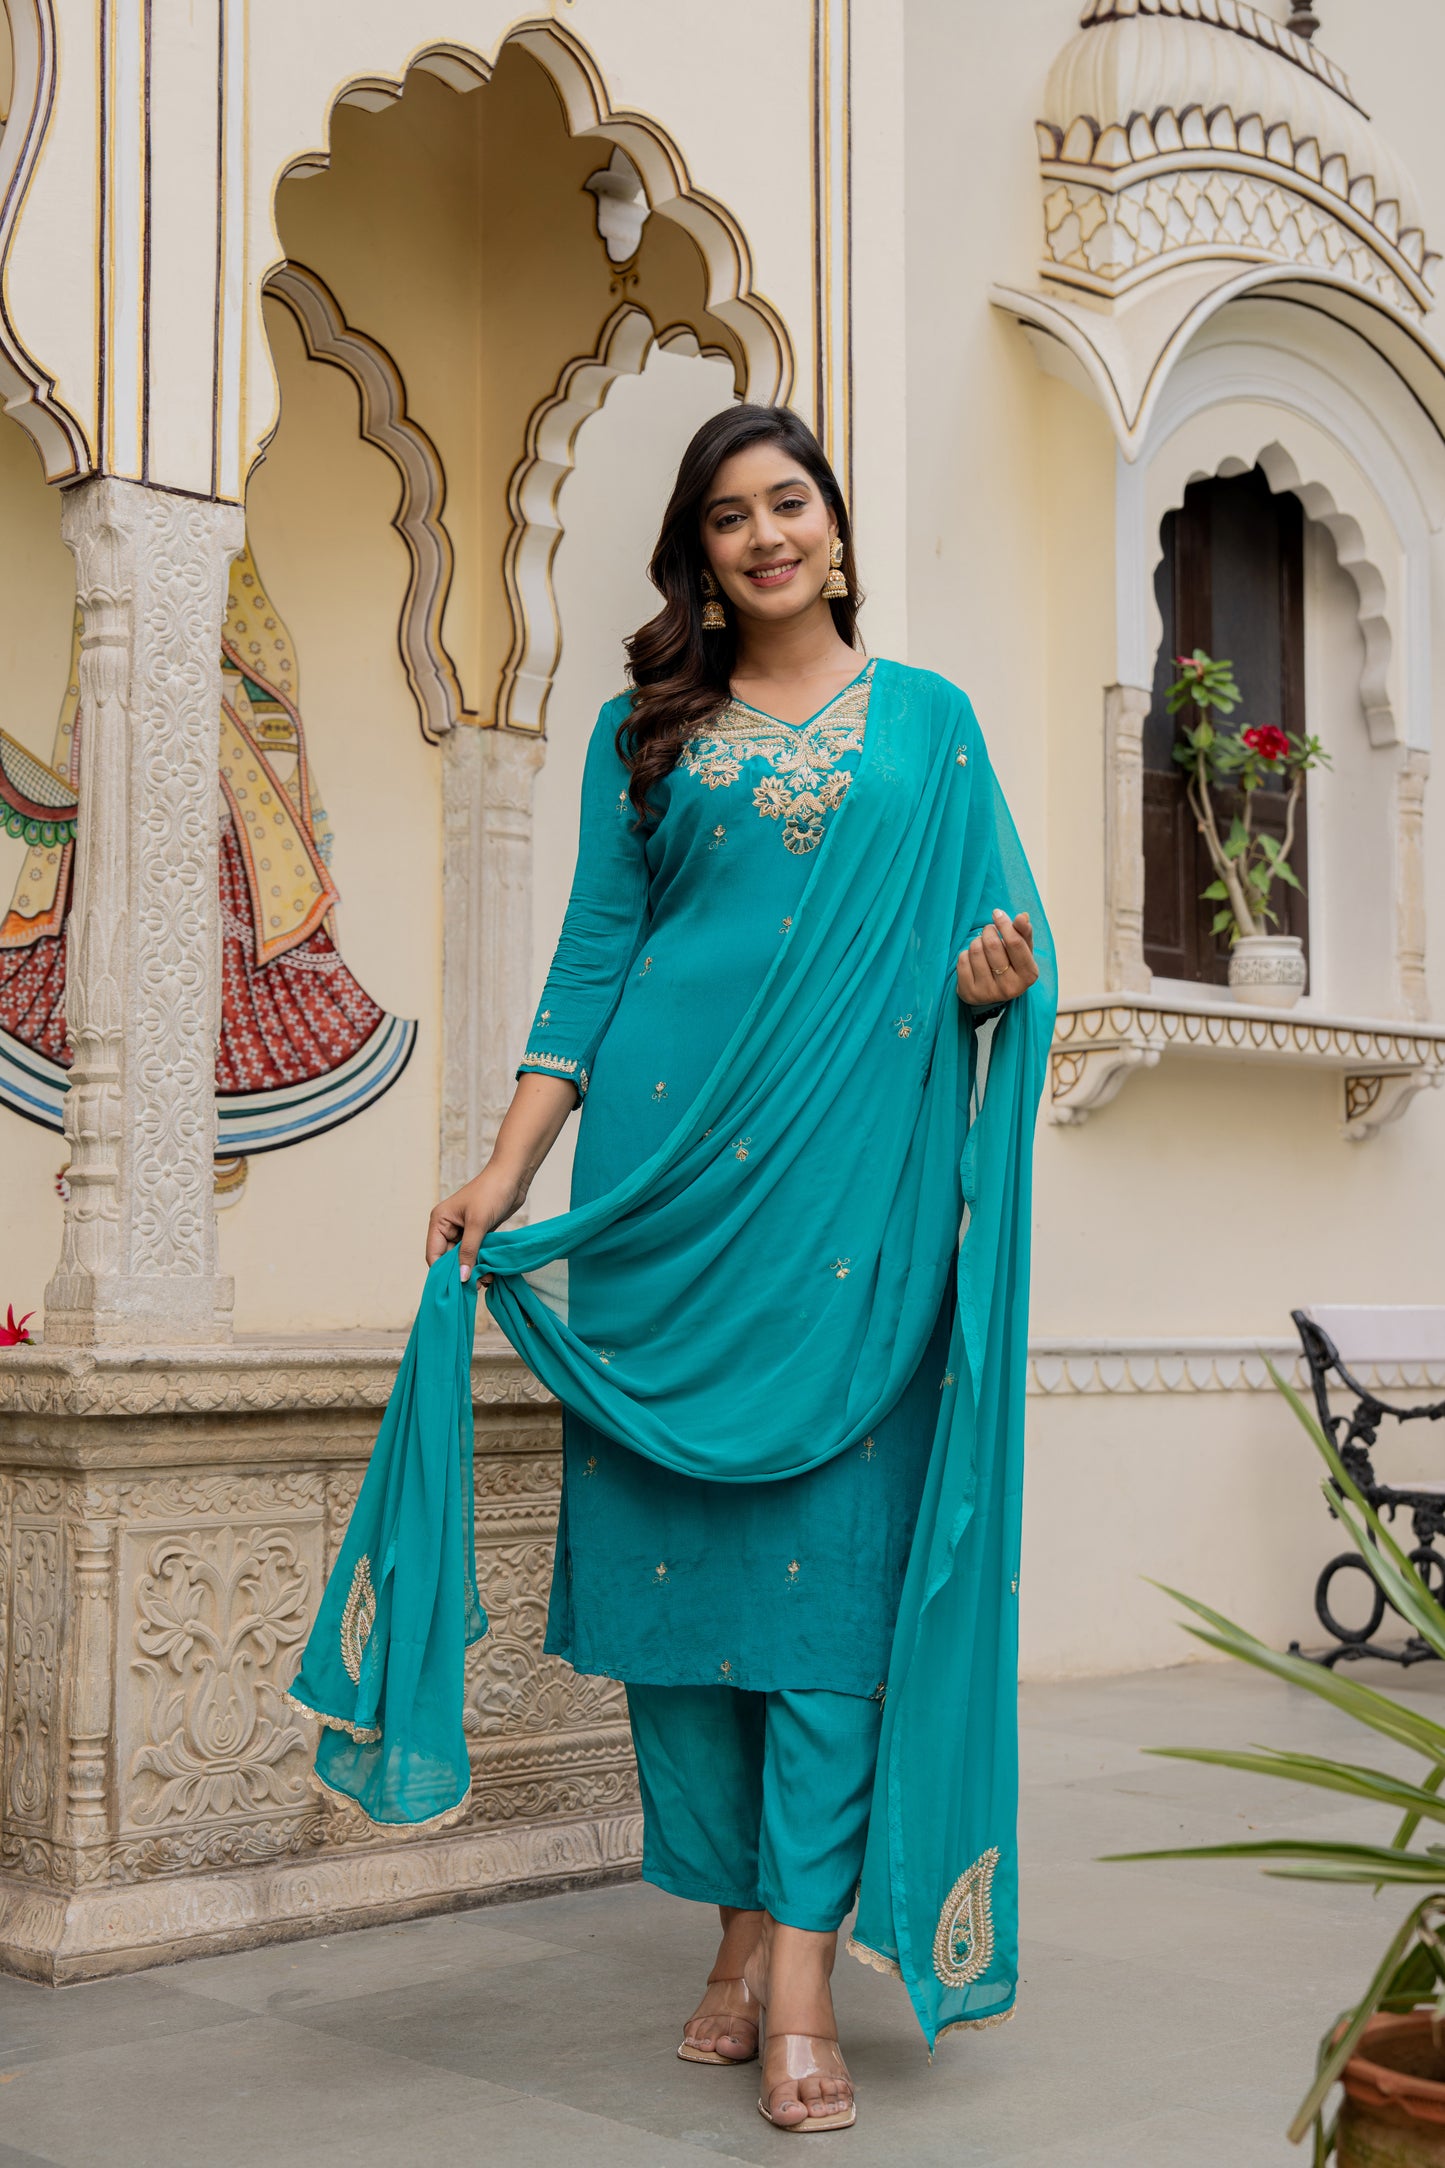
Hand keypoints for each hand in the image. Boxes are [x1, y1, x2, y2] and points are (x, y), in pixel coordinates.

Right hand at [426, 1166, 524, 1285]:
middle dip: (460, 1272)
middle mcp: (448, 1227)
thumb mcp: (478, 1224)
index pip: (434, 1254)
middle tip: (476, 1286)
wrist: (512, 1176)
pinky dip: (480, 1262)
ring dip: (472, 1269)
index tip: (456, 1287)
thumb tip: (461, 1277)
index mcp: (439, 1221)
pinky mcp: (478, 1232)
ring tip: (486, 1280)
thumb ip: (468, 1251)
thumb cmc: (491, 1192)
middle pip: (448, 1258)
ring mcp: (463, 1230)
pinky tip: (490, 1272)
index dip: (443, 1272)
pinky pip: (474, 1252)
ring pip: (462, 1257)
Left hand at [956, 910, 1037, 1006]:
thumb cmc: (1011, 964)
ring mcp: (989, 993)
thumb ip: (1024, 932)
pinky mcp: (970, 994)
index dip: (1004, 924)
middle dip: (988, 931)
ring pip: (976, 950)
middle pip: (992, 945)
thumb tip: (1022, 916)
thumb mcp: (1023, 949)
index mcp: (1029, 975)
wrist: (993, 991)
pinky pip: (962, 960)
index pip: (1015, 943)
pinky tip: (973, 959)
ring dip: (977, 941)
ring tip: (982, 946)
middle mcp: (1010, 987)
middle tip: (989, 931)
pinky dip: (966, 954)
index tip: (997, 913)